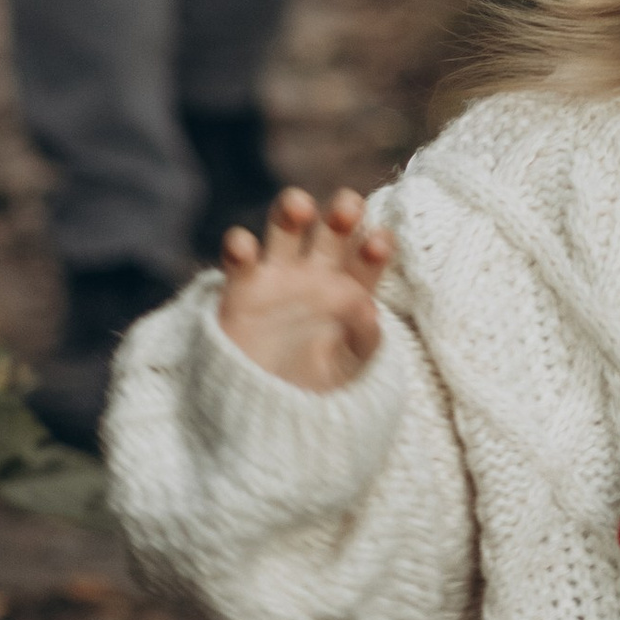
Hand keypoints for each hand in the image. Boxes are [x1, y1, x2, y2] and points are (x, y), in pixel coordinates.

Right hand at [218, 187, 391, 390]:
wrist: (268, 411)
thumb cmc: (316, 384)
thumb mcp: (349, 367)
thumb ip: (363, 339)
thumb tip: (368, 309)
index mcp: (350, 289)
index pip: (368, 259)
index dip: (375, 245)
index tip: (380, 242)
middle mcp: (316, 273)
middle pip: (332, 231)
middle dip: (341, 213)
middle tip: (348, 208)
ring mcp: (279, 276)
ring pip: (285, 229)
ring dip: (292, 210)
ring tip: (300, 208)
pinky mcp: (243, 287)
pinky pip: (240, 259)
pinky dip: (239, 247)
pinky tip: (245, 248)